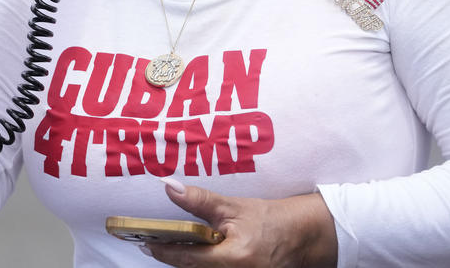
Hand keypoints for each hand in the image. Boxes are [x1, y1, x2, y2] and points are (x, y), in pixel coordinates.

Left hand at [144, 178, 336, 267]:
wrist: (303, 236)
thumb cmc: (271, 220)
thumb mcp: (234, 206)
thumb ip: (200, 201)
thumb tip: (170, 188)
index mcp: (235, 258)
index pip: (188, 257)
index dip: (164, 251)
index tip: (147, 243)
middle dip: (173, 257)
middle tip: (153, 243)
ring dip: (187, 260)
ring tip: (171, 245)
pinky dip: (202, 263)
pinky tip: (195, 251)